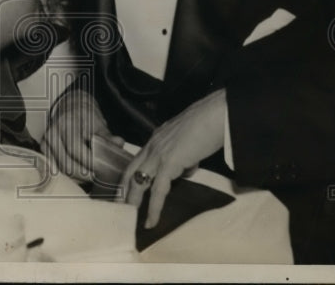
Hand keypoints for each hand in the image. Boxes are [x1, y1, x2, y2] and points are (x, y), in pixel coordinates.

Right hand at [43, 88, 122, 181]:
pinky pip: (54, 167)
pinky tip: (78, 174)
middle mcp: (54, 130)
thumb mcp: (99, 123)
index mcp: (68, 122)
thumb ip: (108, 136)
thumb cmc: (86, 117)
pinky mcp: (43, 147)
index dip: (88, 162)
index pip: (75, 149)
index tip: (100, 169)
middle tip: (96, 177)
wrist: (71, 107)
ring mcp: (46, 139)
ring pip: (60, 168)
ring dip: (75, 177)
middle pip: (66, 162)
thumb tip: (119, 143)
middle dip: (83, 174)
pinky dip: (67, 174)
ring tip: (89, 176)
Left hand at [120, 89, 226, 227]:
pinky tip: (151, 220)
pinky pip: (158, 190)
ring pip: (138, 181)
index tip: (127, 189)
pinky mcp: (168, 163)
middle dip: (124, 189)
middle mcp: (153, 145)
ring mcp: (158, 154)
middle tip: (119, 206)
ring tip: (130, 217)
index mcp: (156, 139)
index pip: (137, 160)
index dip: (130, 176)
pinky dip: (154, 208)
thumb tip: (186, 168)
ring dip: (133, 200)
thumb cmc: (207, 124)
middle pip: (131, 171)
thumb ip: (184, 155)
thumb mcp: (189, 141)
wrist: (214, 114)